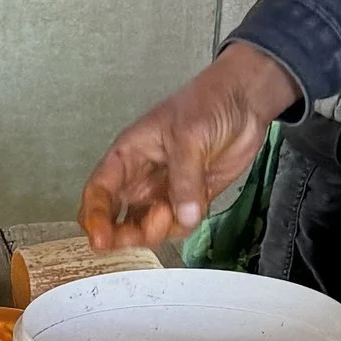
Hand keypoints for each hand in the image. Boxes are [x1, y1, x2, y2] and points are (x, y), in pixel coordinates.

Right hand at [81, 41, 301, 248]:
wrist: (246, 101)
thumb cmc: (208, 102)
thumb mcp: (189, 136)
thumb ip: (185, 178)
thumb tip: (183, 216)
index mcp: (128, 155)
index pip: (99, 190)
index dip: (94, 217)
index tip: (100, 239)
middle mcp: (140, 177)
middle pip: (116, 217)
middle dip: (123, 234)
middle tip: (139, 237)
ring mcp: (164, 190)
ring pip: (146, 226)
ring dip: (157, 231)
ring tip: (174, 214)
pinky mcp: (190, 199)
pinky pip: (178, 225)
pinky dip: (183, 226)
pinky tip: (194, 210)